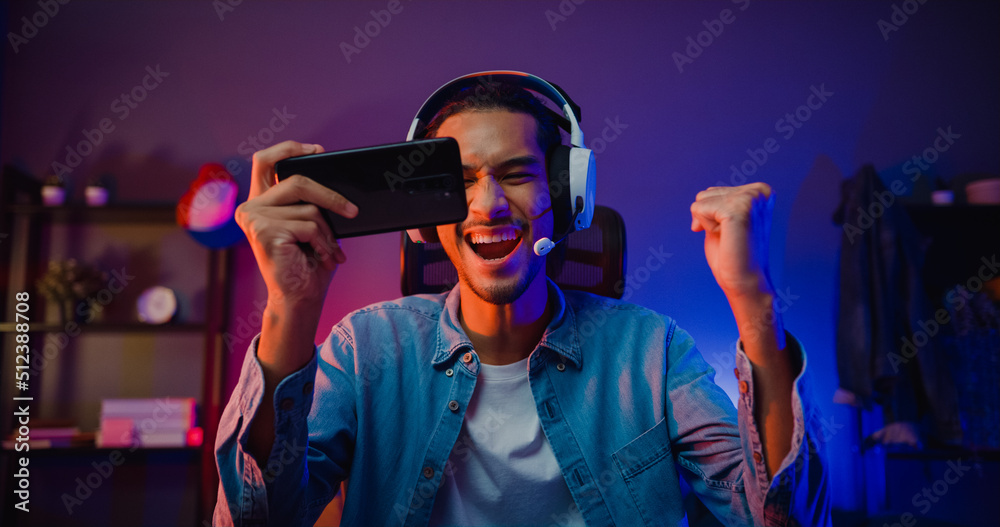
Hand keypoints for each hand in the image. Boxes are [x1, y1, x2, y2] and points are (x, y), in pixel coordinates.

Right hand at [235, 140, 357, 312]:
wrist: (299, 298)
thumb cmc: (307, 263)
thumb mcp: (310, 224)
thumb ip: (310, 201)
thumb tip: (336, 181)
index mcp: (259, 202)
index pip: (264, 160)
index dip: (289, 148)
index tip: (317, 150)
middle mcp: (250, 207)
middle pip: (296, 179)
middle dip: (330, 196)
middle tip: (353, 211)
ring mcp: (253, 219)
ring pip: (308, 208)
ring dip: (328, 232)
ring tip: (331, 251)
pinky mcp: (264, 232)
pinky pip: (308, 225)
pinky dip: (323, 243)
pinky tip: (322, 257)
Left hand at [690, 182, 774, 301]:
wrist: (744, 281)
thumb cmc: (733, 254)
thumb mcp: (724, 221)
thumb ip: (718, 204)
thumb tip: (703, 194)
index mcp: (760, 191)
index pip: (713, 191)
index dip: (710, 216)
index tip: (730, 232)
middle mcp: (759, 191)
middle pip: (705, 194)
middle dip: (708, 218)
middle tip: (729, 237)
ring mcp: (750, 198)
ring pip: (700, 200)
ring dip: (707, 223)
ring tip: (729, 237)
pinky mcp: (737, 209)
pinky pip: (699, 208)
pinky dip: (706, 227)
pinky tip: (726, 238)